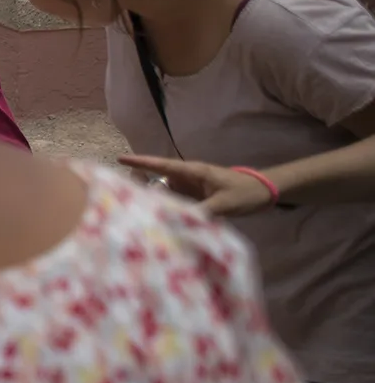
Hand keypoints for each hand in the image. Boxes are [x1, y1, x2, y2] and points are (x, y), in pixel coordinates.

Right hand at [119, 154, 275, 215]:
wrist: (264, 193)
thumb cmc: (244, 193)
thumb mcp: (224, 204)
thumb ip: (200, 213)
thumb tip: (177, 223)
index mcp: (192, 172)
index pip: (161, 165)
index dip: (140, 163)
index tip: (119, 159)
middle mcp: (186, 179)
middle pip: (157, 181)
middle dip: (141, 188)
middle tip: (124, 200)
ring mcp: (190, 190)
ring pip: (165, 195)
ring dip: (155, 203)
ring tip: (138, 215)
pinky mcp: (195, 200)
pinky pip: (175, 205)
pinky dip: (167, 212)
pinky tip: (160, 223)